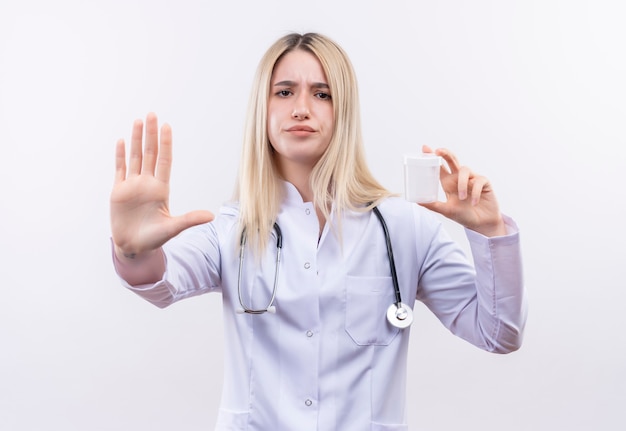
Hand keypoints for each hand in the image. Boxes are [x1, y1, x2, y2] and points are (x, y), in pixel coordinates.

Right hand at [110, 113, 213, 257]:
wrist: (133, 247)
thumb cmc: (154, 239)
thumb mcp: (173, 228)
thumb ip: (189, 220)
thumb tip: (211, 216)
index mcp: (161, 189)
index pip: (164, 161)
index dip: (165, 144)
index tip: (166, 127)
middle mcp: (147, 183)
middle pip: (149, 153)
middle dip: (150, 134)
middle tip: (152, 115)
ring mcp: (132, 186)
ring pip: (135, 157)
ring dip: (136, 139)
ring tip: (138, 121)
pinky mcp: (118, 191)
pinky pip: (120, 169)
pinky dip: (120, 155)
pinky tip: (122, 141)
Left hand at [419, 145, 505, 236]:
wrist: (482, 224)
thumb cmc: (464, 215)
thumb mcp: (446, 211)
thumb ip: (433, 205)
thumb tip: (417, 202)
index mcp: (448, 183)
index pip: (439, 166)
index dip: (433, 157)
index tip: (425, 147)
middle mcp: (459, 178)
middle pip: (452, 160)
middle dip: (446, 153)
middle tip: (438, 151)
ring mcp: (472, 179)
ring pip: (464, 170)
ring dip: (462, 183)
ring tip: (462, 198)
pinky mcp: (484, 183)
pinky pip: (478, 181)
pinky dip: (475, 192)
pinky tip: (474, 202)